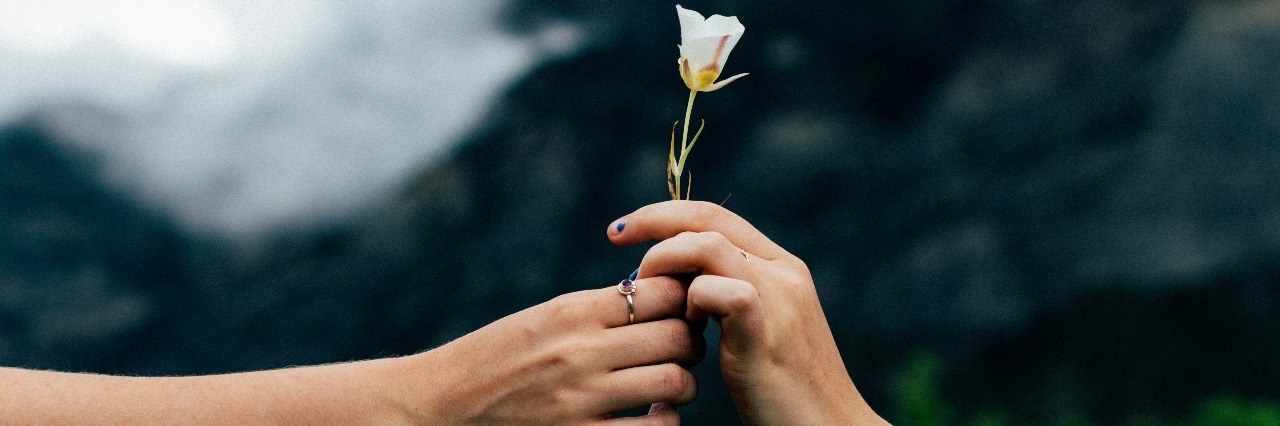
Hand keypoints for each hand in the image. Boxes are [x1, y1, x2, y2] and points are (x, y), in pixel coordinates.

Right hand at [393, 276, 704, 424]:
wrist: (439, 406)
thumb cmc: (496, 359)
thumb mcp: (542, 318)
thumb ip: (597, 310)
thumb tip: (658, 295)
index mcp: (572, 312)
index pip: (662, 292)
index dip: (684, 300)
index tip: (680, 311)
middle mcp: (581, 351)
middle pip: (678, 335)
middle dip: (691, 342)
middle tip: (683, 350)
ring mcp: (581, 399)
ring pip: (676, 382)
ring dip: (684, 385)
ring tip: (671, 386)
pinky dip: (665, 424)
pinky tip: (653, 418)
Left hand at [608, 201, 887, 424]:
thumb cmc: (785, 390)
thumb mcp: (756, 332)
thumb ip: (726, 300)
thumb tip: (676, 284)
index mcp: (781, 267)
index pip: (716, 216)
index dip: (665, 214)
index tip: (625, 230)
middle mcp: (784, 271)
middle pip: (707, 218)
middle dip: (653, 221)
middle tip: (616, 238)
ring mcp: (779, 297)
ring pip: (706, 245)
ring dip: (665, 263)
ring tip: (651, 295)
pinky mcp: (766, 331)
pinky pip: (714, 291)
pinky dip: (688, 302)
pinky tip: (687, 330)